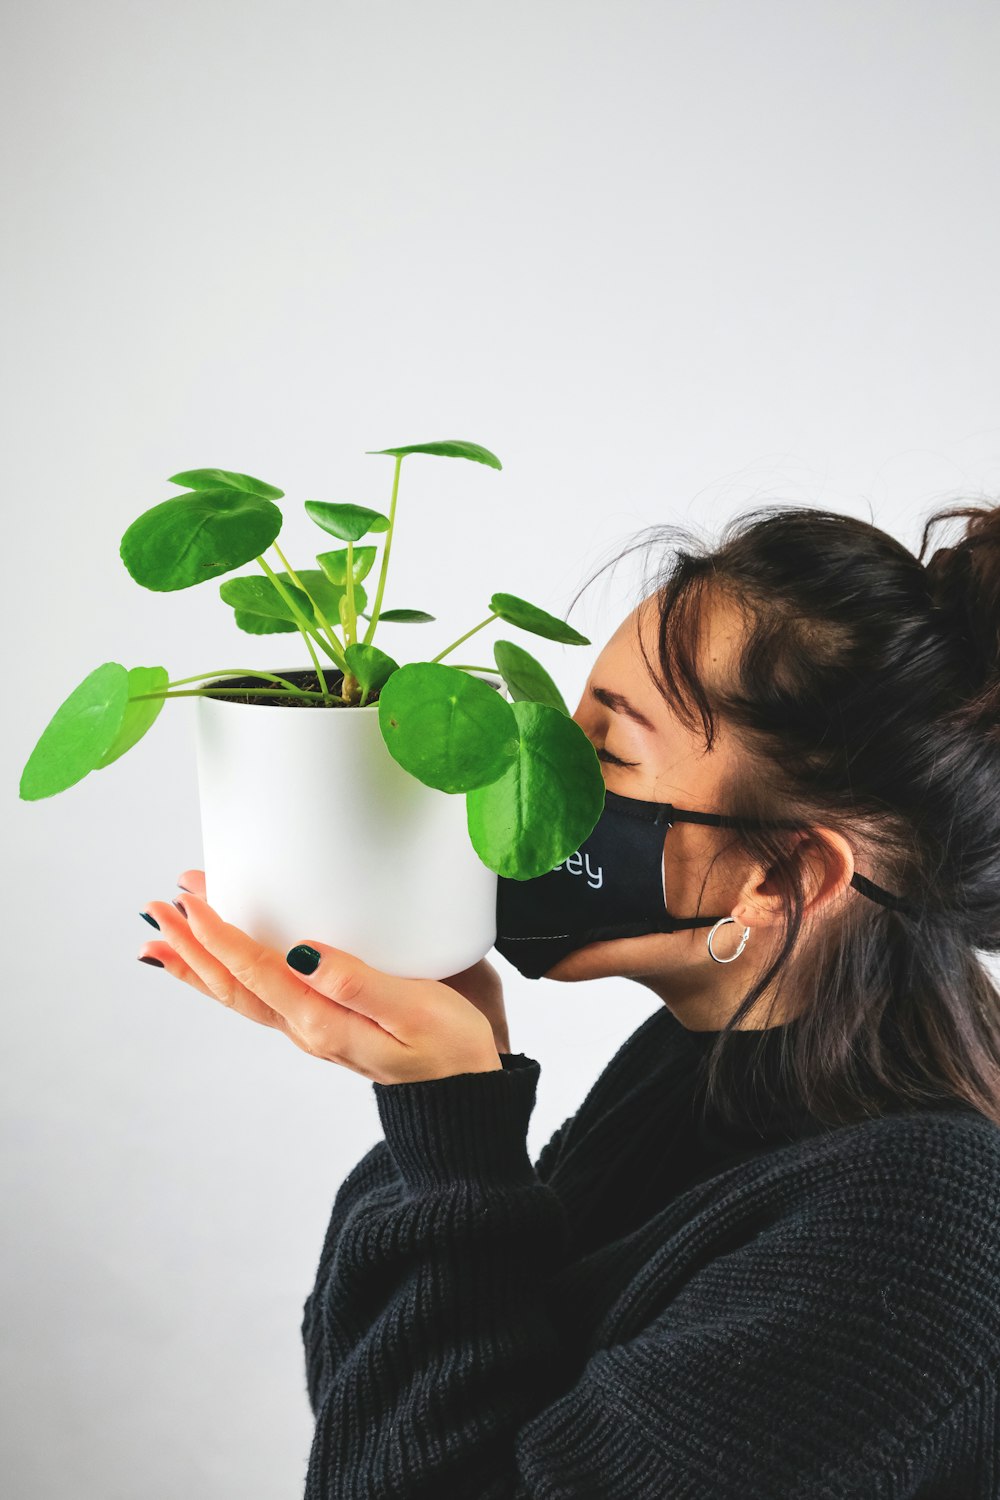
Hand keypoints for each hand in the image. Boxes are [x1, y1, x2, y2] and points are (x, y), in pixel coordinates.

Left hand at [136, 869, 502, 1083]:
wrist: (468, 1092)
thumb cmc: (452, 1048)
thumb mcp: (417, 1012)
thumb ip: (360, 983)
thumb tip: (304, 954)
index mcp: (325, 1023)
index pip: (258, 973)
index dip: (221, 936)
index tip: (193, 901)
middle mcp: (307, 1027)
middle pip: (233, 984)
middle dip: (193, 944)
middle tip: (159, 905)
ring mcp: (310, 1027)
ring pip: (239, 994)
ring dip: (200, 961)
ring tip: (163, 933)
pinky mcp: (322, 1022)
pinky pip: (259, 998)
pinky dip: (225, 979)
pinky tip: (213, 965)